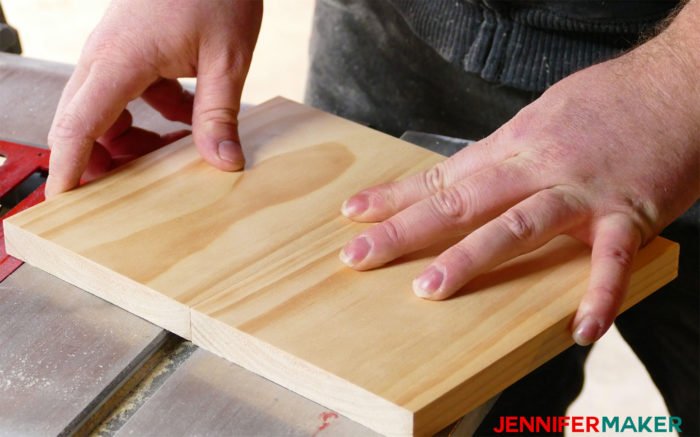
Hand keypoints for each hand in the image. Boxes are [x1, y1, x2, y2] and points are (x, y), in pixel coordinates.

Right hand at [45, 0, 262, 195]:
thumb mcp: (227, 58)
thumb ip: (219, 114)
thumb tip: (223, 163)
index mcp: (120, 60)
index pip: (78, 126)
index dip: (69, 169)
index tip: (63, 204)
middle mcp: (106, 57)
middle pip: (82, 123)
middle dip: (99, 162)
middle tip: (123, 198)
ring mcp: (116, 53)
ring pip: (104, 112)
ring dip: (130, 141)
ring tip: (169, 160)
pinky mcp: (133, 50)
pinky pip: (128, 95)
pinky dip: (150, 116)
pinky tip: (187, 123)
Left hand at [339, 12, 699, 345]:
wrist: (678, 80)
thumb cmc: (609, 100)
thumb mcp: (542, 117)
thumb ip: (505, 153)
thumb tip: (468, 177)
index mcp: (514, 144)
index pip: (443, 176)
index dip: (396, 198)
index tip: (355, 216)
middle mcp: (537, 166)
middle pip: (461, 201)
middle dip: (405, 230)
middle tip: (360, 255)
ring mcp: (580, 191)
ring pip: (516, 225)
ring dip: (472, 258)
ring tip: (431, 289)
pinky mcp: (629, 212)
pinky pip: (611, 259)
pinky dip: (598, 294)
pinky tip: (581, 329)